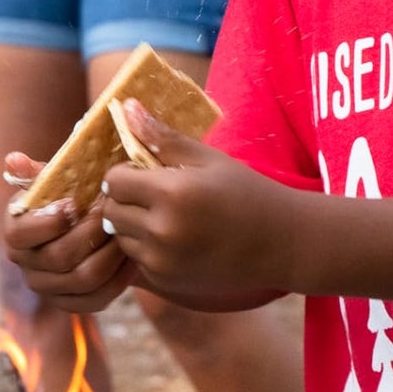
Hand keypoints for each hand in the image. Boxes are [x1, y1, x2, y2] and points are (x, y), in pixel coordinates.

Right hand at [0, 152, 133, 312]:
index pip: (19, 234)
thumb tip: (13, 160)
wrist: (93, 225)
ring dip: (110, 254)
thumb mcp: (57, 180)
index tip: (74, 204)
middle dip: (90, 233)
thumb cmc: (74, 196)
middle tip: (112, 213)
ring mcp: (48, 288)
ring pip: (83, 279)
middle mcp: (26, 264)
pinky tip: (132, 257)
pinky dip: (119, 279)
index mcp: (16, 232)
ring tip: (126, 232)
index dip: (47, 222)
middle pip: (59, 257)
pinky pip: (97, 299)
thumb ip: (39, 171)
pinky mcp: (71, 303)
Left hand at [99, 104, 297, 300]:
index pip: (114, 181)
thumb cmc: (247, 193)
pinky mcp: (166, 283)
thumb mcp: (208, 159)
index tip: (145, 172)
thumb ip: (163, 138)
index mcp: (172, 193)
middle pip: (111, 212)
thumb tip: (125, 108)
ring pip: (120, 239)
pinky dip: (147, 249)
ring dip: (132, 226)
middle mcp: (162, 231)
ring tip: (164, 217)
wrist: (281, 244)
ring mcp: (163, 262)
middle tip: (152, 194)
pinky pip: (137, 261)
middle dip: (124, 200)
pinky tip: (176, 240)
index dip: (125, 173)